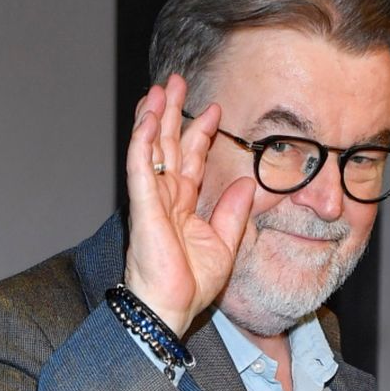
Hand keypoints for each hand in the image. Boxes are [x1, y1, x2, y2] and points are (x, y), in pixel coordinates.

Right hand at [123, 74, 254, 336]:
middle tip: (174, 82)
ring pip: (150, 148)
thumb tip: (248, 184)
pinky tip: (146, 119)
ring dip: (153, 117)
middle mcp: (165, 197)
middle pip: (167, 144)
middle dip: (171, 112)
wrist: (171, 308)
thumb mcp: (225, 244)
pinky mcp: (142, 207)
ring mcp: (151, 200)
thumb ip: (234, 212)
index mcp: (183, 205)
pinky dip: (142, 142)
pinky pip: (141, 167)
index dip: (199, 132)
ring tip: (158, 88)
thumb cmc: (190, 284)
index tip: (213, 109)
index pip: (190, 158)